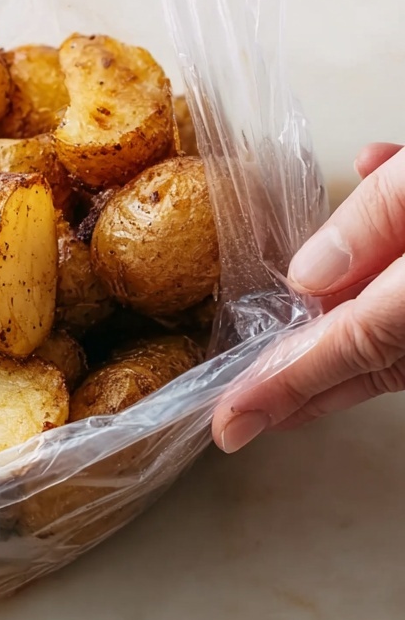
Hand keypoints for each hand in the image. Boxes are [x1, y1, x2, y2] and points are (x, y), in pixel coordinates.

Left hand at [212, 142, 404, 451]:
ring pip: (392, 331)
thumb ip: (374, 220)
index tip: (231, 423)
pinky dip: (387, 269)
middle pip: (370, 358)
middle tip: (246, 409)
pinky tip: (369, 196)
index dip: (283, 388)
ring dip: (343, 324)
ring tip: (285, 347)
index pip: (348, 349)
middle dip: (305, 381)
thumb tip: (307, 276)